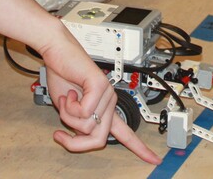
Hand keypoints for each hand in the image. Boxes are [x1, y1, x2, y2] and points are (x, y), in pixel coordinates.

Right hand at [38, 28, 160, 164]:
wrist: (57, 53)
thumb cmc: (63, 77)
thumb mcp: (68, 111)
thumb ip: (78, 125)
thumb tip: (80, 136)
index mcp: (106, 109)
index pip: (126, 133)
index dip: (140, 149)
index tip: (154, 159)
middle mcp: (110, 102)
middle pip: (98, 140)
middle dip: (74, 142)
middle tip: (60, 132)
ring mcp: (108, 94)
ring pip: (87, 126)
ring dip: (68, 116)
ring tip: (67, 100)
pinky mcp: (100, 86)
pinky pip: (83, 112)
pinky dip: (69, 106)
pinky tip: (69, 93)